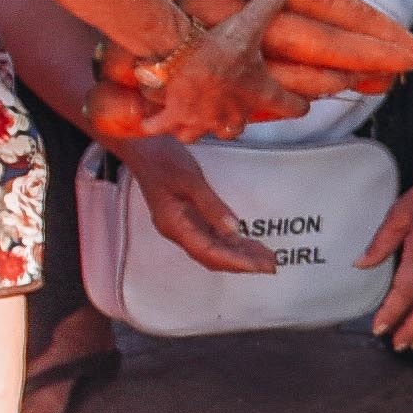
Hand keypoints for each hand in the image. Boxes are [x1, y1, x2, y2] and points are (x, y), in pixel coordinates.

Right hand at [125, 142, 275, 277]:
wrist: (140, 145)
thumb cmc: (162, 158)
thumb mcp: (190, 179)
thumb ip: (211, 206)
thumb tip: (234, 232)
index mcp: (175, 225)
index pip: (209, 252)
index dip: (236, 262)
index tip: (260, 267)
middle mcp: (177, 230)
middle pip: (212, 256)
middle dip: (242, 263)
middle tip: (272, 266)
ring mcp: (181, 224)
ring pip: (213, 248)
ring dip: (239, 254)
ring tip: (267, 257)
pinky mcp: (187, 216)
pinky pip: (211, 236)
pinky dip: (231, 241)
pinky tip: (248, 242)